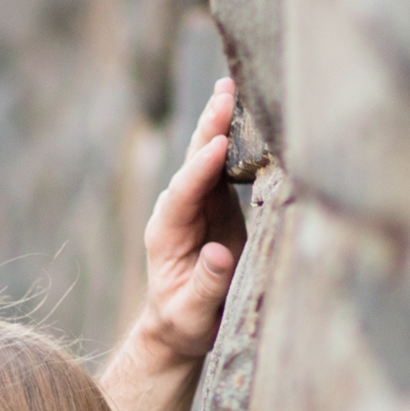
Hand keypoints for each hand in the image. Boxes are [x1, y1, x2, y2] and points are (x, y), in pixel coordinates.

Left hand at [135, 77, 245, 363]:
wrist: (180, 324)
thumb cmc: (185, 323)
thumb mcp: (192, 314)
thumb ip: (205, 285)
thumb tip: (219, 254)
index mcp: (166, 234)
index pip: (182, 195)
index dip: (201, 169)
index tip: (219, 145)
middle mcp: (177, 210)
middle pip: (192, 163)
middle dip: (208, 129)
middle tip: (225, 94)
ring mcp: (197, 202)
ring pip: (206, 155)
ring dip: (219, 122)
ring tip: (231, 86)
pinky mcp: (216, 201)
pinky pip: (224, 163)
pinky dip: (234, 135)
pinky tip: (243, 108)